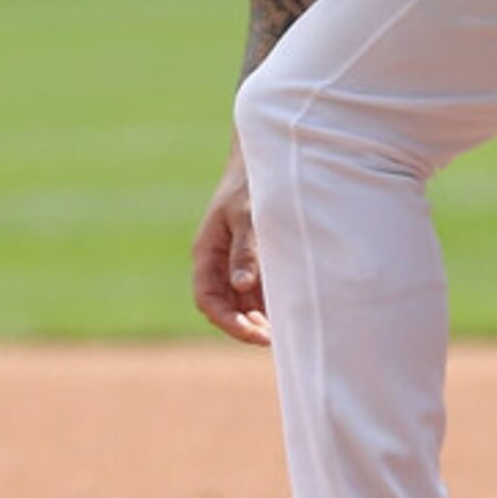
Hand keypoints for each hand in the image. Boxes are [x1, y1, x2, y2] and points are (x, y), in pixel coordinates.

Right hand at [189, 142, 270, 345]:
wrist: (265, 158)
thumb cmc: (252, 184)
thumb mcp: (248, 215)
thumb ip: (246, 250)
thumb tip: (242, 286)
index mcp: (207, 252)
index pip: (207, 298)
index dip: (227, 320)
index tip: (251, 333)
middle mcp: (218, 261)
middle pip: (224, 306)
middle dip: (244, 325)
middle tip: (272, 339)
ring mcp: (235, 261)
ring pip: (241, 301)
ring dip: (258, 318)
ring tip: (284, 332)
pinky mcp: (254, 258)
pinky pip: (257, 289)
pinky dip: (269, 303)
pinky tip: (289, 312)